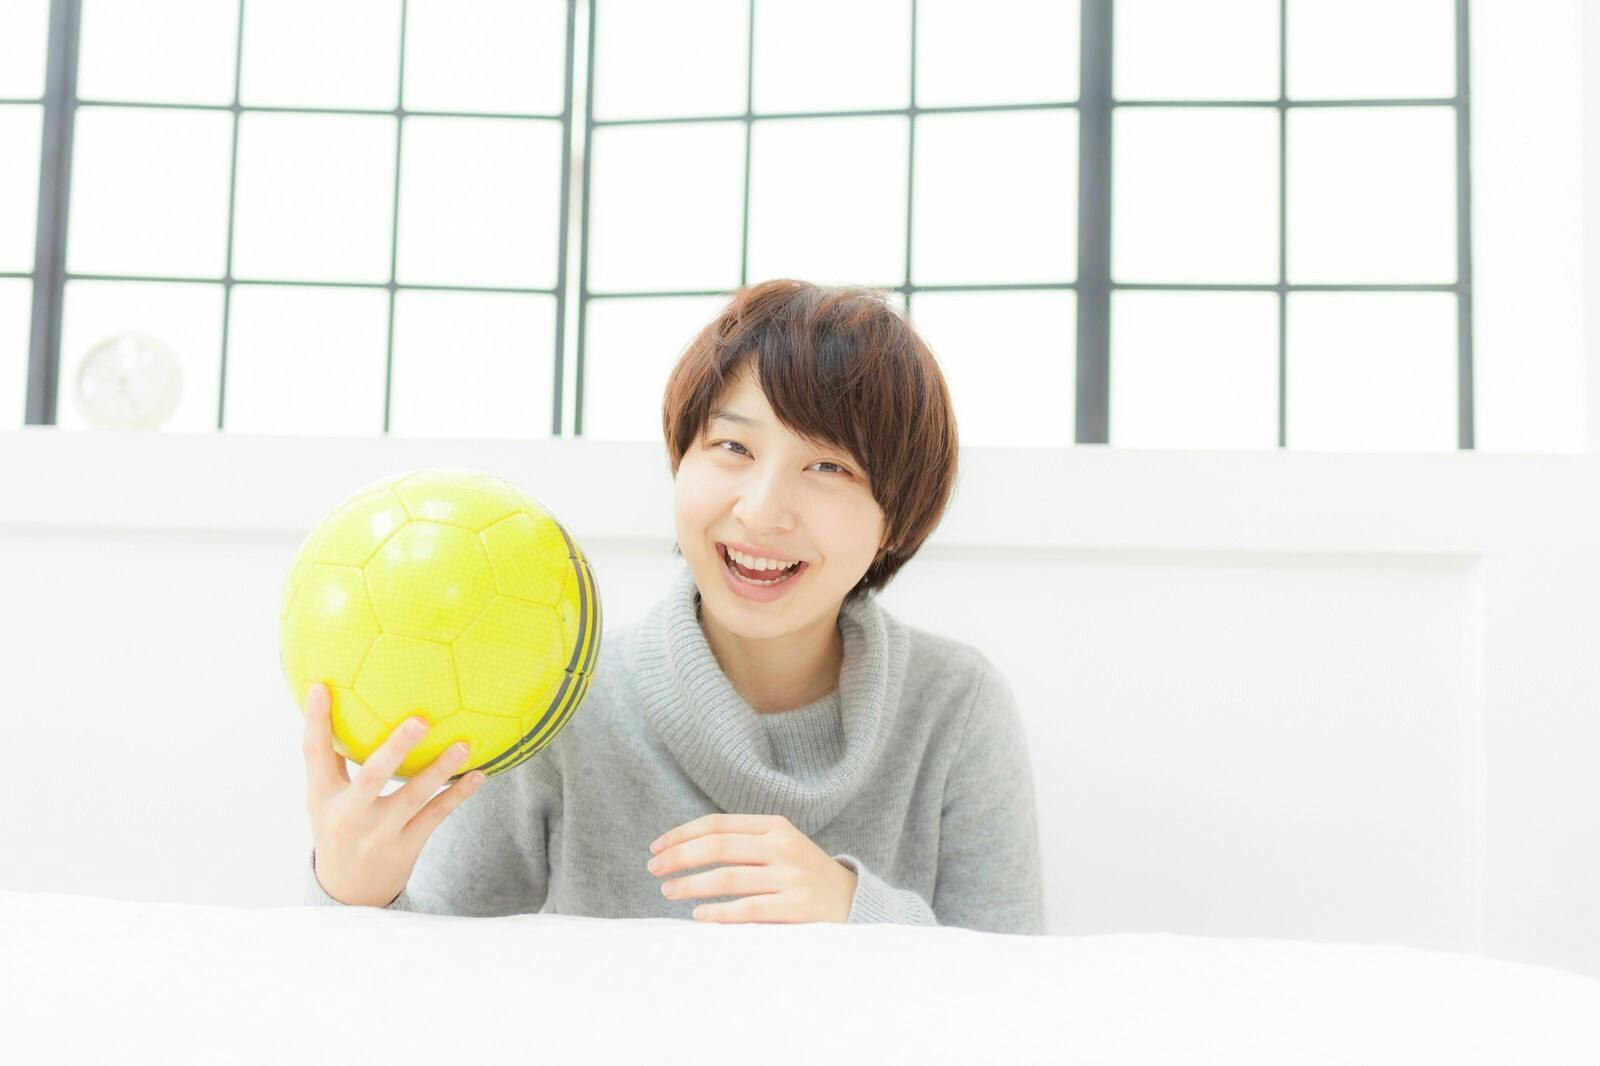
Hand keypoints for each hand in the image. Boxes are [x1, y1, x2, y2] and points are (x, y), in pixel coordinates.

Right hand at [303, 682, 483, 906]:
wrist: (349, 894)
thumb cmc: (338, 829)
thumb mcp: (324, 799)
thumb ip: (332, 759)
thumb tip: (334, 703)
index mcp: (323, 798)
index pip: (314, 755)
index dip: (315, 721)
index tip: (321, 686)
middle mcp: (349, 816)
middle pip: (372, 776)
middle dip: (396, 748)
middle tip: (420, 719)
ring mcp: (379, 835)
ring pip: (414, 798)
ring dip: (441, 769)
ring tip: (465, 744)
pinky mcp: (406, 848)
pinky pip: (436, 815)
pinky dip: (458, 794)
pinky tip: (479, 775)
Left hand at [646, 813, 858, 922]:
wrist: (853, 902)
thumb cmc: (803, 875)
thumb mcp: (781, 846)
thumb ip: (744, 842)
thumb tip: (685, 848)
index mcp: (776, 826)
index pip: (718, 824)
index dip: (682, 834)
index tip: (656, 848)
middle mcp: (783, 846)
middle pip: (718, 846)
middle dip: (678, 857)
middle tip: (653, 870)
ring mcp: (790, 877)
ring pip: (728, 877)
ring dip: (690, 885)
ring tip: (668, 891)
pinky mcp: (796, 908)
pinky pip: (747, 909)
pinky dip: (718, 912)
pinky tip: (698, 915)